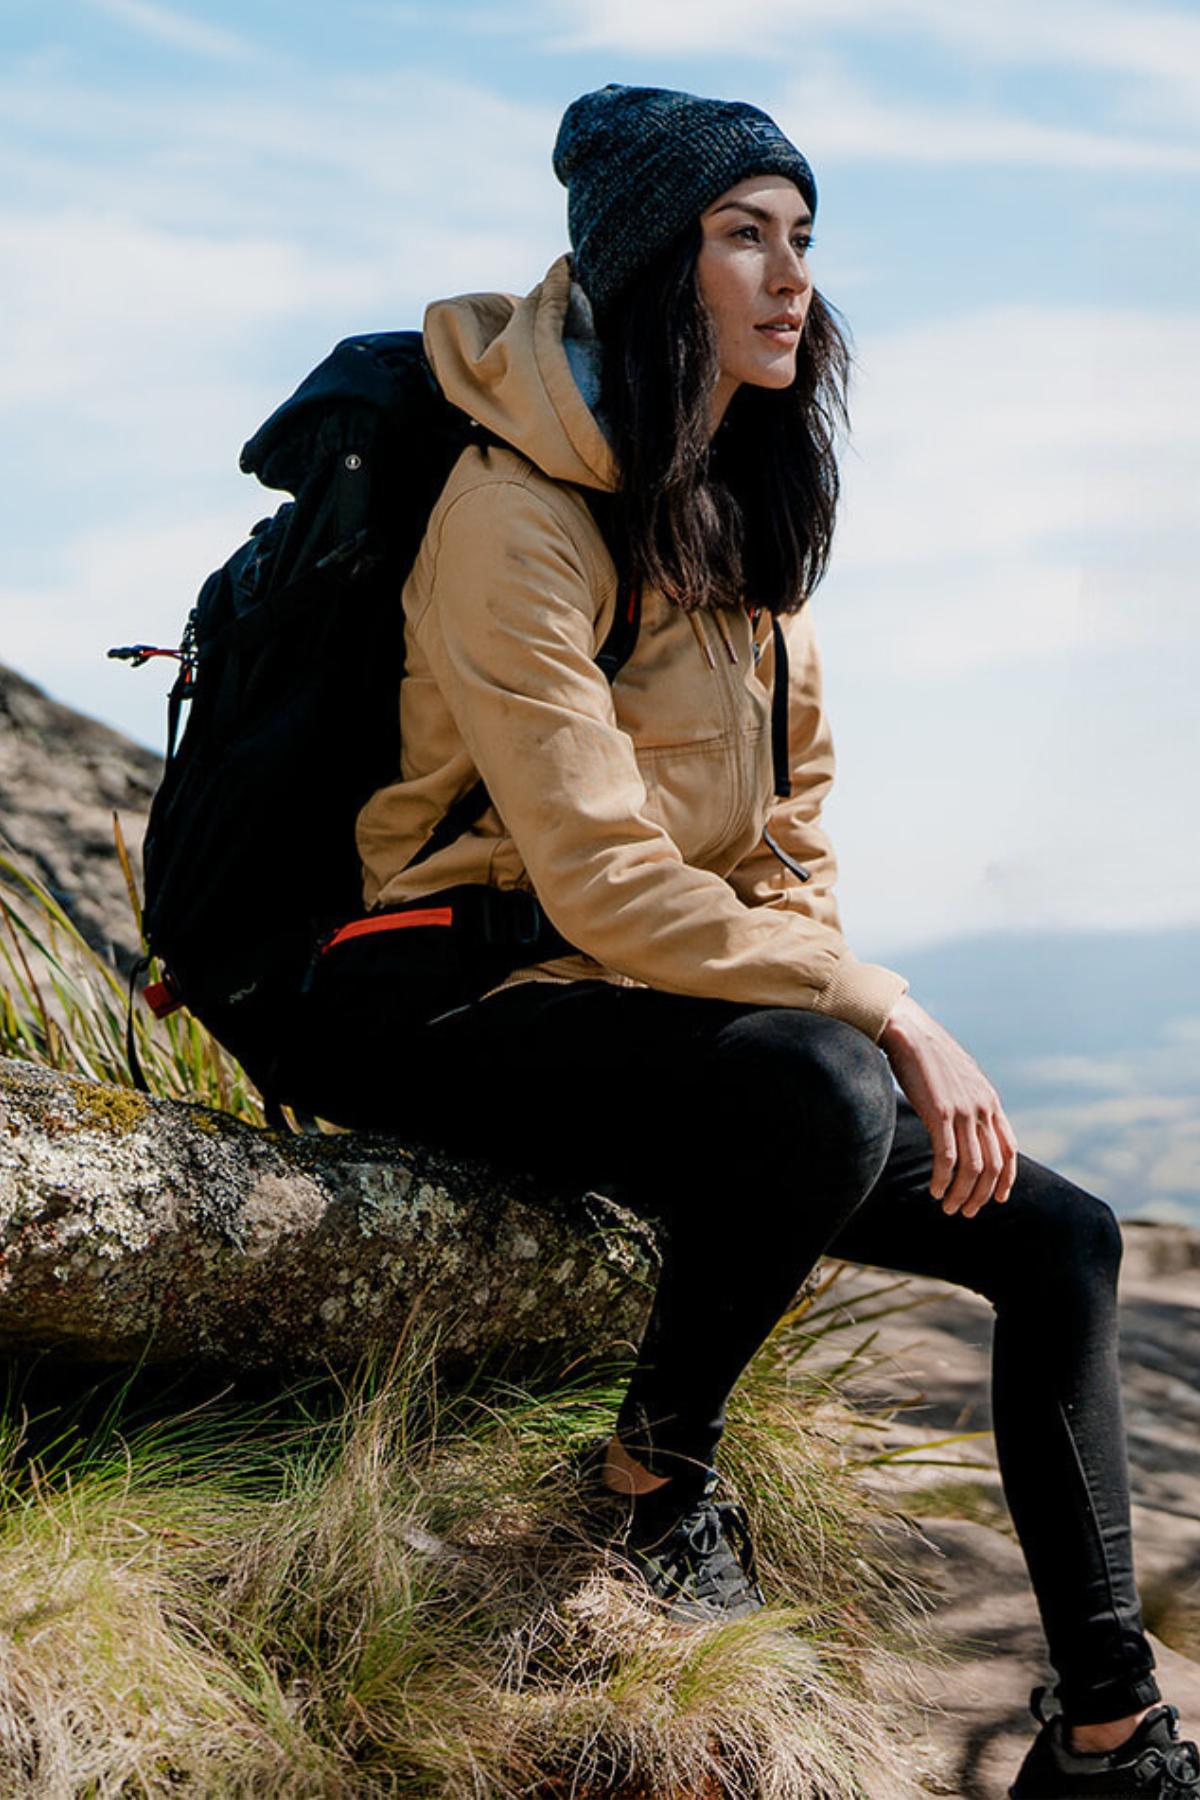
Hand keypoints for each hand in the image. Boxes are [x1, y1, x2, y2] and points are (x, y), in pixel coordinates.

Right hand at [879, 993, 1017, 1217]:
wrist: (908, 1031)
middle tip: (966, 1212)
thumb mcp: (959, 1077)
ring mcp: (963, 1110)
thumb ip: (968, 1099)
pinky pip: (947, 1158)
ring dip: (963, 1194)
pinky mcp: (939, 1113)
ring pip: (973, 1167)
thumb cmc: (927, 1054)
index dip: (1007, 1178)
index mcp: (990, 1100)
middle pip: (993, 1165)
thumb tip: (966, 1117)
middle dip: (982, 1195)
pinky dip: (943, 1180)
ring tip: (949, 1208)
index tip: (998, 1198)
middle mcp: (982, 1107)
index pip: (1009, 1148)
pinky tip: (935, 1191)